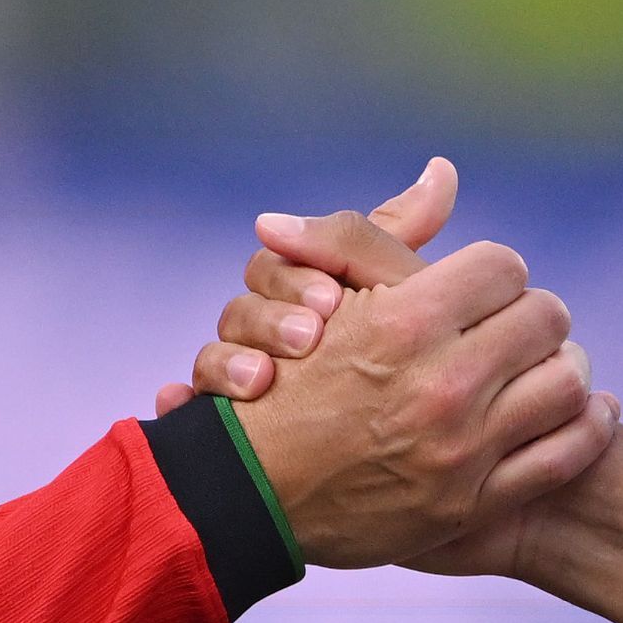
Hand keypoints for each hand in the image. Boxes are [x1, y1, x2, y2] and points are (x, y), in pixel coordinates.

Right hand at [154, 159, 454, 413]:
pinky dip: (179, 403)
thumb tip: (443, 169)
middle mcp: (258, 332)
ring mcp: (234, 379)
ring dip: (227, 364)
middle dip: (270, 319)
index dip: (298, 276)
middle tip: (310, 336)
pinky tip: (180, 405)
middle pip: (238, 309)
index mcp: (293, 292)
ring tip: (259, 381)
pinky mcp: (214, 424)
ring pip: (208, 357)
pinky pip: (181, 410)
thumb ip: (399, 238)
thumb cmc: (386, 352)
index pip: (275, 263)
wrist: (364, 453)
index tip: (332, 298)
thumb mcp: (396, 294)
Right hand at [213, 174, 614, 571]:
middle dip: (533, 314)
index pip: (503, 266)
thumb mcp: (319, 293)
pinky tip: (590, 409)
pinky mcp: (475, 502)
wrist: (251, 498)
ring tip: (550, 363)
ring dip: (565, 365)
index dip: (494, 271)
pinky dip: (589, 425)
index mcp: (405, 323)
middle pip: (546, 317)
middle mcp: (442, 386)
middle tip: (518, 324)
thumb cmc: (282, 382)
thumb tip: (443, 172)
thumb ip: (379, 231)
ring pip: (568, 383)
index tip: (483, 287)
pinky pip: (566, 455)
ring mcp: (462, 450)